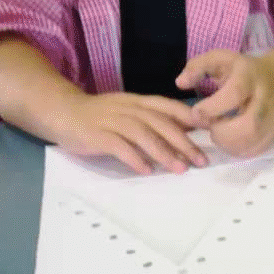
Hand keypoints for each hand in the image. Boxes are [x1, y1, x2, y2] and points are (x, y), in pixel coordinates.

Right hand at [56, 91, 207, 174]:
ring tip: (180, 169)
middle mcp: (129, 109)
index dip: (190, 118)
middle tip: (201, 161)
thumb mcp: (130, 112)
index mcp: (139, 102)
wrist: (63, 111)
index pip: (169, 107)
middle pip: (161, 123)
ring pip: (143, 135)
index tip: (210, 132)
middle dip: (184, 143)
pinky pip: (119, 147)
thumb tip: (185, 134)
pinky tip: (146, 171)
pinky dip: (134, 159)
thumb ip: (154, 121)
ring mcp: (113, 121)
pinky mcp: (99, 135)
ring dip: (164, 153)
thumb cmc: (100, 117)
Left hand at [176, 51, 273, 157]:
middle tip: (211, 130)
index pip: (235, 93)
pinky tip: (229, 143)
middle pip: (249, 123)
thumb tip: (180, 83)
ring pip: (253, 140)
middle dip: (224, 133)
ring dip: (230, 144)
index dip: (213, 107)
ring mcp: (273, 118)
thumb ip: (196, 68)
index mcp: (249, 76)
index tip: (196, 114)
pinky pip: (256, 149)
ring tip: (218, 136)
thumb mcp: (218, 60)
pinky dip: (239, 151)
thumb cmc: (239, 72)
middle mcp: (265, 97)